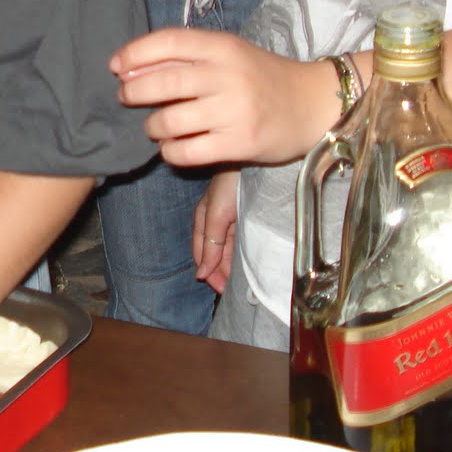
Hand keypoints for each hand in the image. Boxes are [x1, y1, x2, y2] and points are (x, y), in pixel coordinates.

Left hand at [109, 28, 334, 166]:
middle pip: (161, 83)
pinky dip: (170, 152)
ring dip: (151, 127)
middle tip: (128, 98)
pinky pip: (186, 152)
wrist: (314, 104)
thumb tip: (127, 67)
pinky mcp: (240, 143)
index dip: (134, 53)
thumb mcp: (228, 55)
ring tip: (156, 127)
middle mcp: (228, 75)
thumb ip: (183, 57)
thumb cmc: (261, 78)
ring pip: (168, 122)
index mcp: (223, 46)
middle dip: (133, 93)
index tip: (116, 66)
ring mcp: (234, 111)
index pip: (167, 42)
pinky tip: (174, 147)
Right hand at [192, 170, 239, 293]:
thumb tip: (202, 274)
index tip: (218, 289)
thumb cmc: (230, 183)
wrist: (250, 161)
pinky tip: (244, 262)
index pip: (201, 254)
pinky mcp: (242, 214)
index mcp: (203, 220)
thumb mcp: (217, 215)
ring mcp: (228, 217)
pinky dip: (237, 253)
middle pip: (214, 253)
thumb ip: (210, 245)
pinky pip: (237, 240)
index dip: (209, 272)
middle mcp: (214, 220)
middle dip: (219, 272)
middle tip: (228, 290)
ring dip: (229, 265)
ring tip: (236, 282)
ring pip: (226, 248)